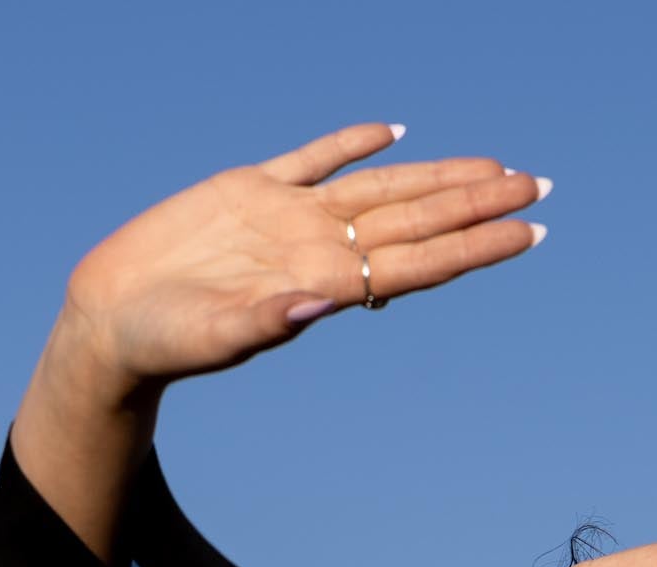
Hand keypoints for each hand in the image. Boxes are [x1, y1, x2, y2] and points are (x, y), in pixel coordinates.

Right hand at [56, 122, 549, 400]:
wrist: (116, 323)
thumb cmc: (167, 345)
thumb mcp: (219, 336)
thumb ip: (270, 321)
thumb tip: (321, 303)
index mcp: (326, 285)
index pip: (422, 262)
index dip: (477, 246)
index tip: (531, 234)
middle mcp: (322, 249)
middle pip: (419, 220)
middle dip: (480, 203)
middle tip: (541, 186)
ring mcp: (290, 217)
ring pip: (383, 187)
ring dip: (439, 177)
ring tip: (494, 166)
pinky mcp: (250, 189)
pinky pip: (315, 158)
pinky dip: (352, 142)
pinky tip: (394, 131)